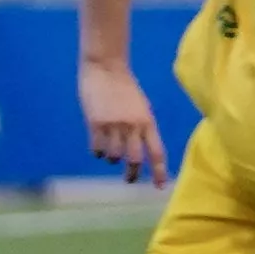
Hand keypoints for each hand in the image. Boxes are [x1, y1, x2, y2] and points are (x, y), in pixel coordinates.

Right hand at [79, 60, 168, 187]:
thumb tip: (136, 150)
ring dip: (111, 159)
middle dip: (132, 173)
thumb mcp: (139, 107)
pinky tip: (98, 147)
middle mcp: (132, 126)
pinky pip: (97, 149)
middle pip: (135, 159)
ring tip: (109, 152)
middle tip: (129, 180)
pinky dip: (98, 152)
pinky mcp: (95, 123)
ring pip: (113, 156)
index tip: (159, 187)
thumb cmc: (123, 86)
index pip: (157, 152)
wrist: (105, 66)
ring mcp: (113, 125)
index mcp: (147, 121)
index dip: (159, 171)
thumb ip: (140, 127)